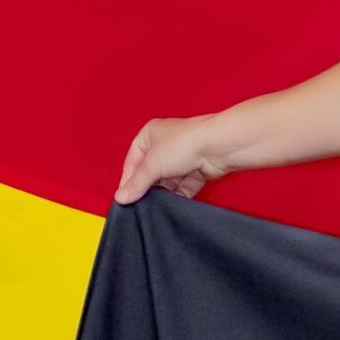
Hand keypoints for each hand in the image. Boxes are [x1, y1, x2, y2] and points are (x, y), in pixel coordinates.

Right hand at [115, 116, 232, 204]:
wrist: (219, 146)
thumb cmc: (184, 143)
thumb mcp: (151, 164)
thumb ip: (136, 183)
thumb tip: (121, 197)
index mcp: (150, 135)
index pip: (132, 160)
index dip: (128, 179)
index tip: (124, 196)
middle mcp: (166, 144)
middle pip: (150, 172)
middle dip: (148, 187)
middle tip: (140, 203)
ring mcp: (183, 157)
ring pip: (168, 181)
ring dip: (164, 192)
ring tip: (158, 204)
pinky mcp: (198, 170)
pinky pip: (184, 187)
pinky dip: (180, 195)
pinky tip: (174, 203)